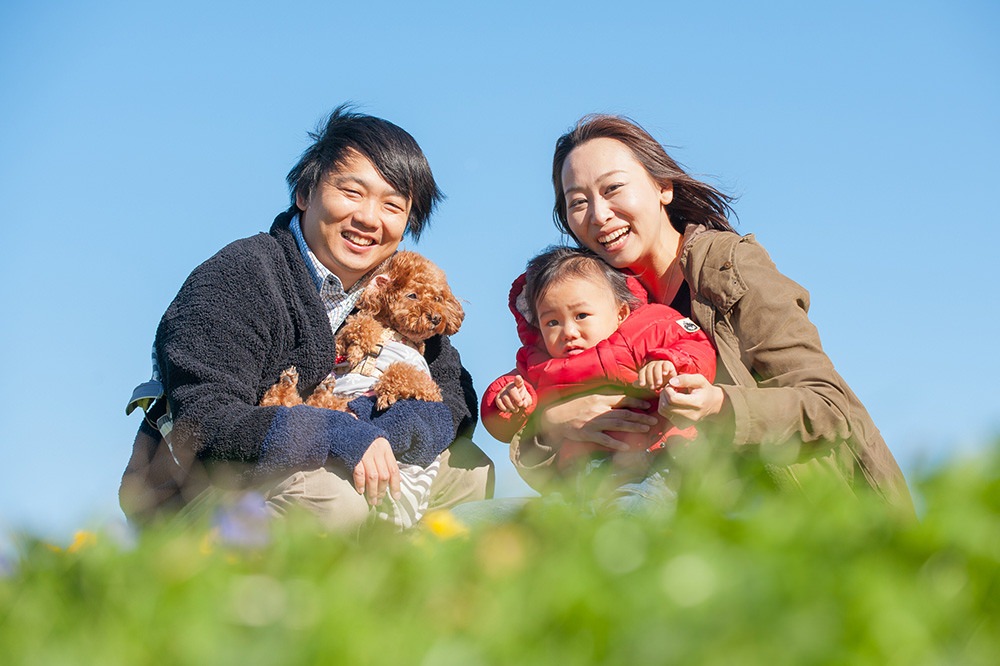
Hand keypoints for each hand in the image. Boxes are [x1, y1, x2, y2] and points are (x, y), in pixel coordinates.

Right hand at [353, 437, 399, 506]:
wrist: (347, 430)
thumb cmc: (365, 442)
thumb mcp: (380, 448)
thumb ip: (388, 462)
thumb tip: (399, 481)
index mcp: (385, 449)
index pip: (394, 470)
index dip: (396, 485)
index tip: (396, 497)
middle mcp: (377, 451)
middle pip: (383, 475)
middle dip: (382, 491)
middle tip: (380, 501)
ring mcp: (365, 453)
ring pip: (372, 477)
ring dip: (373, 491)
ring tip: (372, 501)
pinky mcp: (353, 456)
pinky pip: (359, 472)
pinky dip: (360, 483)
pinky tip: (361, 491)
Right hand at [496, 376, 532, 412]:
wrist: (514, 402)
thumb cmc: (522, 399)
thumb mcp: (527, 400)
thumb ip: (527, 402)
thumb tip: (523, 404)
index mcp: (518, 384)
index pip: (518, 380)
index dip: (518, 379)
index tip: (518, 378)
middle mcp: (509, 386)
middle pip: (511, 390)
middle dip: (516, 398)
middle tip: (520, 404)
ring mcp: (503, 391)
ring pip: (505, 397)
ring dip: (511, 406)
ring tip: (516, 410)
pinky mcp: (498, 397)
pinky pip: (498, 402)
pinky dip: (503, 408)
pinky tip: (508, 410)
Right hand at [538, 392, 656, 451]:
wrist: (554, 417)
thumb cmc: (572, 407)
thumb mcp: (589, 398)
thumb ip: (604, 399)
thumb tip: (621, 401)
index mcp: (600, 398)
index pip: (623, 399)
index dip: (637, 402)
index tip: (648, 405)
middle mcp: (599, 409)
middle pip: (624, 413)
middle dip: (641, 417)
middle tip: (654, 420)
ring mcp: (593, 422)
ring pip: (618, 425)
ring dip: (634, 428)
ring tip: (646, 430)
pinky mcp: (587, 434)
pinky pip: (605, 439)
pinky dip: (617, 443)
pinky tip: (627, 447)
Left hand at [634, 360, 677, 390]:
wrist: (670, 381)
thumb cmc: (657, 383)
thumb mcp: (649, 384)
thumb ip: (641, 384)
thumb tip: (633, 384)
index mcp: (646, 369)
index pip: (642, 372)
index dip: (641, 378)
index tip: (642, 385)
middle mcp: (652, 365)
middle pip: (649, 370)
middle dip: (650, 379)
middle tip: (652, 388)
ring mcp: (660, 363)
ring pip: (657, 367)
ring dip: (657, 376)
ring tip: (659, 383)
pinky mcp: (668, 364)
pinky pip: (666, 364)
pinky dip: (665, 368)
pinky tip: (665, 374)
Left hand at [659, 373, 724, 427]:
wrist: (712, 405)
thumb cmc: (705, 390)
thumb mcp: (699, 380)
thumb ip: (686, 379)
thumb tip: (671, 382)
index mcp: (696, 404)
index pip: (673, 399)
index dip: (668, 389)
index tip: (671, 384)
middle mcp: (691, 416)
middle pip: (666, 405)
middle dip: (664, 394)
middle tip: (669, 388)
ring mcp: (685, 423)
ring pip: (663, 410)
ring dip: (663, 400)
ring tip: (670, 393)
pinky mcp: (680, 425)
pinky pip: (665, 415)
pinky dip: (664, 406)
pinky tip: (672, 401)